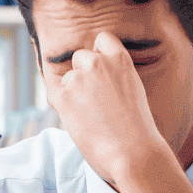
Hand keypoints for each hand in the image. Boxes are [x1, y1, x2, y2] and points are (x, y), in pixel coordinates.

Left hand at [46, 32, 167, 185]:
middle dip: (83, 75)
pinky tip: (77, 119)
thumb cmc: (138, 130)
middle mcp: (98, 63)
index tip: (100, 70)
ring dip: (73, 93)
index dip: (98, 53)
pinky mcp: (64, 97)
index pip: (102, 39)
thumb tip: (96, 80)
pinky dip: (61, 105)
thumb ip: (114, 77)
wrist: (134, 153)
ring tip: (91, 117)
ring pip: (67, 79)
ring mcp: (79, 79)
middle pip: (79, 57)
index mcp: (121, 60)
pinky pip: (54, 93)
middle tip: (94, 101)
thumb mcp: (133, 91)